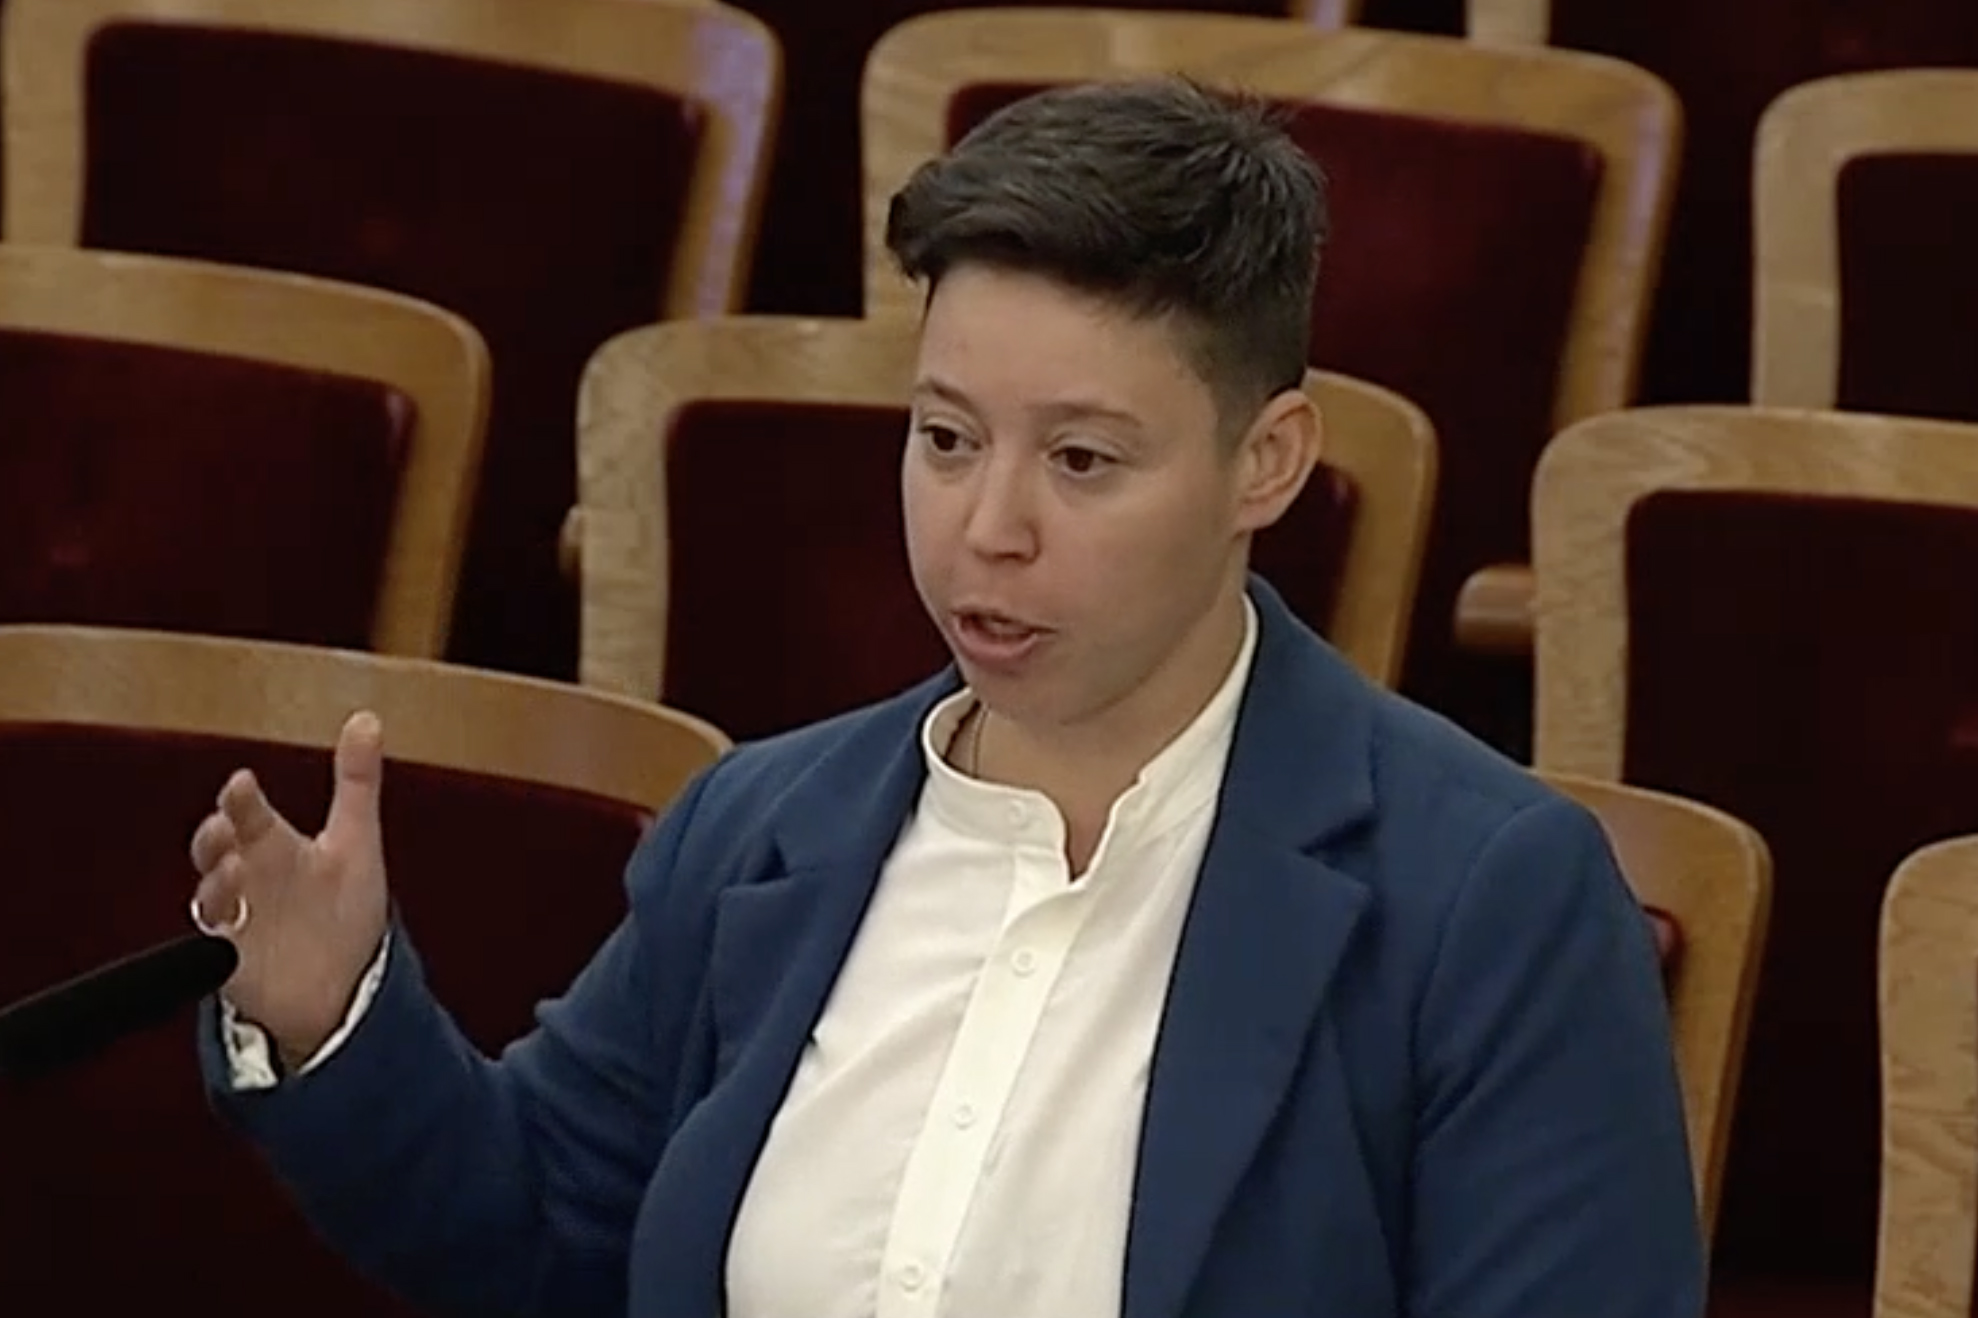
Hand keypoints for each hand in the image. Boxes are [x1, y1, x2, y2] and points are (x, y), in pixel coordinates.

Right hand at [189, 711, 391, 1068]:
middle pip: (216, 850)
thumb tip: (366, 719)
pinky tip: (229, 931)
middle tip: (225, 827)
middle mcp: (247, 879)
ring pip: (209, 897)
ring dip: (214, 884)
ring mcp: (236, 922)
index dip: (241, 798)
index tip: (243, 782)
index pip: (248, 813)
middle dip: (214, 837)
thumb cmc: (343, 909)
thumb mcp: (355, 843)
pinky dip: (216, 940)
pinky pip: (211, 951)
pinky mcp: (231, 965)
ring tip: (233, 870)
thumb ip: (357, 782)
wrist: (344, 985)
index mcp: (273, 846)